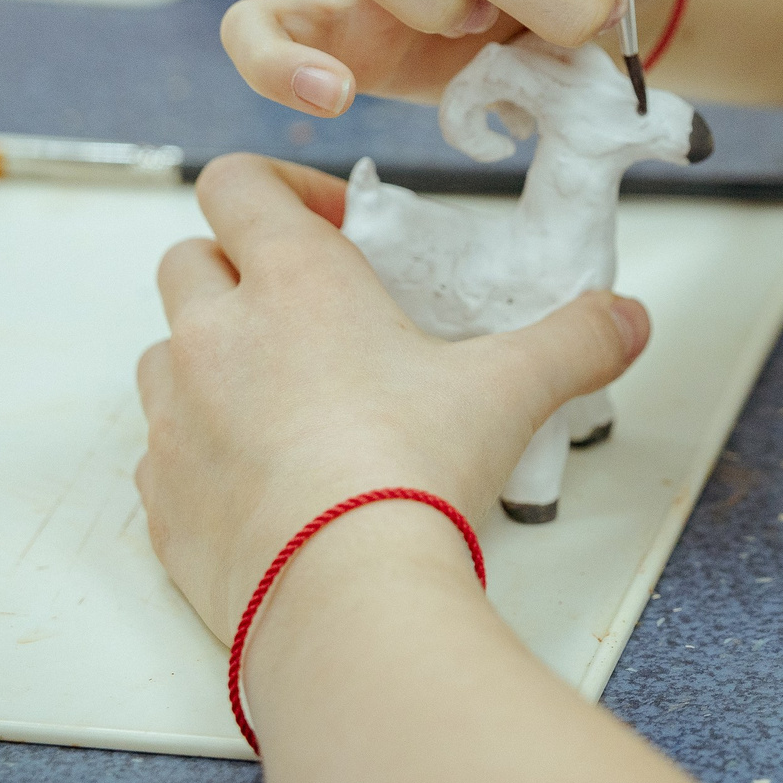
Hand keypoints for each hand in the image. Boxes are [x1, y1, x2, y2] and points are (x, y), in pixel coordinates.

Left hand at [133, 155, 650, 641]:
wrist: (343, 598)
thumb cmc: (408, 478)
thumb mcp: (511, 390)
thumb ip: (572, 342)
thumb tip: (622, 319)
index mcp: (293, 283)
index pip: (238, 184)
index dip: (279, 190)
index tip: (330, 223)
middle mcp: (215, 336)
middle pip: (189, 261)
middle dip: (237, 273)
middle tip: (307, 316)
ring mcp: (175, 418)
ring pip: (165, 355)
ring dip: (210, 362)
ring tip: (283, 401)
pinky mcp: (161, 497)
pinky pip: (162, 454)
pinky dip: (201, 453)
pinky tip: (264, 481)